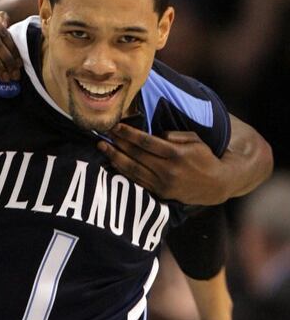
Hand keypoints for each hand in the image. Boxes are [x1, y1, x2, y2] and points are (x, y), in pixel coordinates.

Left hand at [98, 124, 227, 204]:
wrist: (217, 185)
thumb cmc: (204, 157)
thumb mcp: (194, 140)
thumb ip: (173, 135)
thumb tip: (153, 135)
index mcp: (176, 154)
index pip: (146, 142)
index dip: (128, 133)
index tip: (115, 125)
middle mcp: (168, 170)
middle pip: (135, 155)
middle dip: (117, 143)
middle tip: (103, 133)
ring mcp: (163, 184)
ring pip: (132, 169)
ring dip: (114, 157)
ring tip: (102, 147)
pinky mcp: (160, 193)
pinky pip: (137, 181)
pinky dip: (123, 171)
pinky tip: (112, 162)